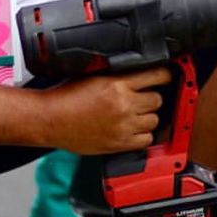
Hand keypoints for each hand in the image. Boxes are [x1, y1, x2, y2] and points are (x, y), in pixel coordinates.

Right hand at [31, 66, 169, 152]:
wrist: (50, 119)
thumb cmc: (67, 97)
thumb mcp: (94, 76)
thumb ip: (119, 75)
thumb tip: (140, 73)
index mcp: (117, 83)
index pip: (157, 75)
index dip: (164, 75)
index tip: (165, 76)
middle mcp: (123, 104)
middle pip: (157, 99)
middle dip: (151, 97)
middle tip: (141, 98)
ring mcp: (123, 125)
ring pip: (154, 120)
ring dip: (147, 117)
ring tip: (133, 114)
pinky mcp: (119, 143)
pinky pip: (146, 140)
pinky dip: (142, 135)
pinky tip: (132, 129)